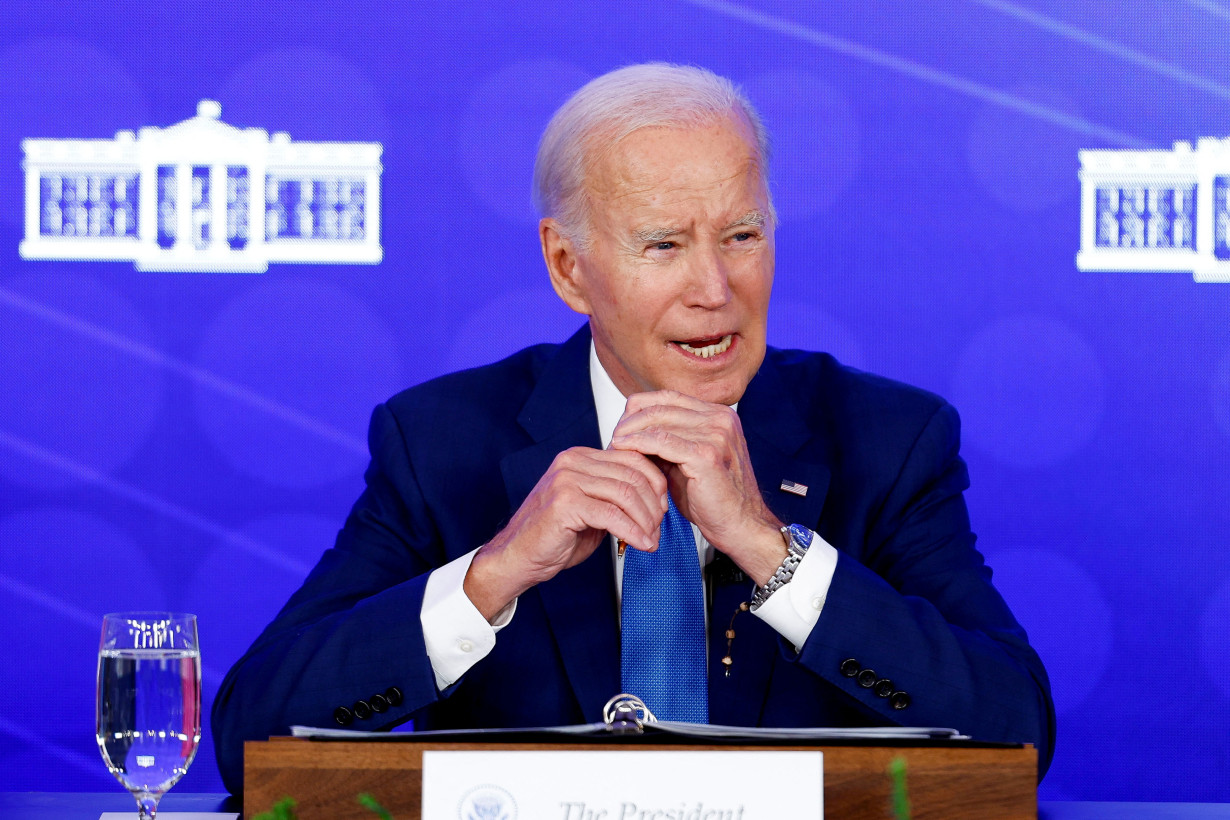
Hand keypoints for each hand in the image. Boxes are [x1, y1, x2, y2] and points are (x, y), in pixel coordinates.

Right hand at [464, 446, 667, 619]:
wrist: (517, 557)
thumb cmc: (553, 536)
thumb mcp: (591, 508)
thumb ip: (615, 496)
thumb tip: (655, 498)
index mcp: (580, 457)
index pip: (632, 458)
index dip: (655, 483)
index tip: (662, 508)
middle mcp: (573, 461)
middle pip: (633, 475)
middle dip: (653, 505)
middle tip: (659, 528)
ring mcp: (567, 480)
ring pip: (625, 494)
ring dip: (645, 521)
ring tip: (651, 539)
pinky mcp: (565, 503)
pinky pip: (612, 516)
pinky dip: (633, 532)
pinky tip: (641, 544)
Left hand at [609, 390, 785, 584]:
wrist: (740, 526)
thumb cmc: (715, 500)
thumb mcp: (687, 461)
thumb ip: (667, 442)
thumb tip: (632, 431)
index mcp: (719, 415)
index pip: (668, 397)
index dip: (640, 409)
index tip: (622, 426)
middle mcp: (721, 419)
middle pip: (661, 404)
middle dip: (631, 420)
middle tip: (613, 437)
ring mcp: (716, 434)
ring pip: (658, 419)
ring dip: (630, 432)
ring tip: (614, 445)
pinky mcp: (707, 454)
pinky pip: (661, 440)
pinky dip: (637, 443)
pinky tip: (623, 449)